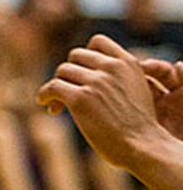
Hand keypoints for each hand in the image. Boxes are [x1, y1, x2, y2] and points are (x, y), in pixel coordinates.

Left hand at [38, 34, 175, 166]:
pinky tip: (47, 105)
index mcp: (128, 63)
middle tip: (67, 90)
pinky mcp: (81, 99)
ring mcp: (96, 82)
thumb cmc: (138, 124)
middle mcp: (112, 68)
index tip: (80, 70)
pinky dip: (45, 95)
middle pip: (75, 56)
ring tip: (58, 104)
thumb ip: (117, 75)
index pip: (98, 41)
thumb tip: (85, 67)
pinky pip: (52, 87)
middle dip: (70, 73)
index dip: (85, 54)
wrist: (143, 147)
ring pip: (62, 72)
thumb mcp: (136, 89)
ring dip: (57, 86)